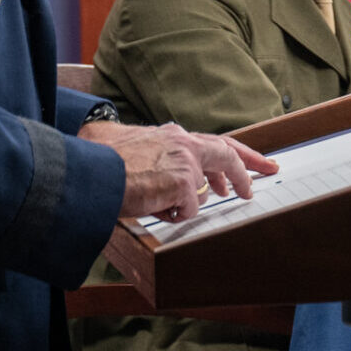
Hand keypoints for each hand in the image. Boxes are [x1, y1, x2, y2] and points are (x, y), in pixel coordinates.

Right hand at [90, 121, 276, 220]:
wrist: (91, 172)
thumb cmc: (103, 162)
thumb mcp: (133, 147)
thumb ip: (156, 154)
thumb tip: (164, 169)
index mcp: (174, 136)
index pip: (216, 143)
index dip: (238, 155)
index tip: (255, 164)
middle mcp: (185, 145)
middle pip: (228, 157)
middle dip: (247, 170)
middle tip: (259, 181)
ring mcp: (187, 163)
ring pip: (201, 193)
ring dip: (182, 204)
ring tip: (154, 202)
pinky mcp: (183, 183)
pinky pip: (188, 210)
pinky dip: (171, 214)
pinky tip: (153, 207)